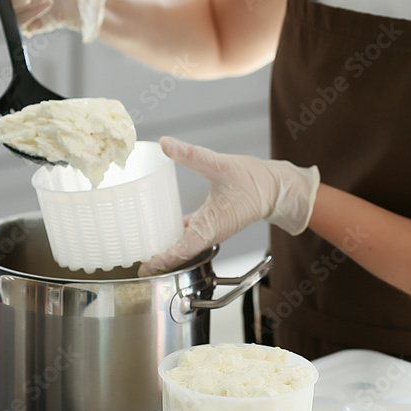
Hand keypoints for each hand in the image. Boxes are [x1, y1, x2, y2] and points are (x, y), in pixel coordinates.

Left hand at [138, 136, 319, 274]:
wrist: (275, 186)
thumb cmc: (253, 180)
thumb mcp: (219, 164)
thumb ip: (191, 154)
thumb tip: (165, 143)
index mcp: (210, 228)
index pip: (181, 251)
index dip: (161, 261)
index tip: (144, 267)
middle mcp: (209, 233)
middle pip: (179, 253)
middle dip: (159, 259)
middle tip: (136, 262)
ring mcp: (211, 228)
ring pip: (184, 244)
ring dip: (167, 248)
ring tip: (145, 247)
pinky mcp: (213, 220)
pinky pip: (191, 233)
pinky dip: (177, 234)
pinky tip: (163, 225)